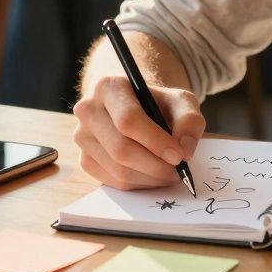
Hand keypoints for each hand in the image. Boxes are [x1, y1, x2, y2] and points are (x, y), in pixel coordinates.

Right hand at [72, 75, 205, 190]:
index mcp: (109, 87)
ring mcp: (82, 137)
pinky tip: (152, 175)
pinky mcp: (84, 159)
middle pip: (121, 148)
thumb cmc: (158, 104)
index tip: (179, 156)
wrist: (135, 109)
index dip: (156, 141)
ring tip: (169, 173)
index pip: (128, 119)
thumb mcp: (180, 101)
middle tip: (178, 171)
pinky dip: (138, 184)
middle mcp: (88, 110)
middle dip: (155, 165)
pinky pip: (112, 181)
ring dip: (149, 178)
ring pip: (117, 169)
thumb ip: (189, 120)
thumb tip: (185, 150)